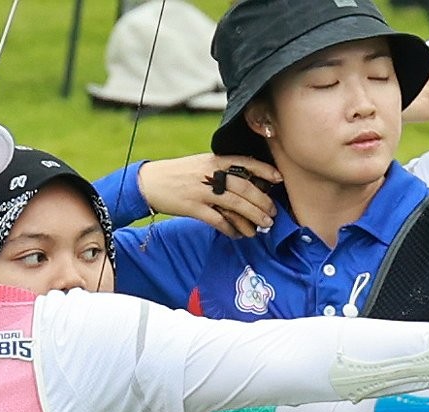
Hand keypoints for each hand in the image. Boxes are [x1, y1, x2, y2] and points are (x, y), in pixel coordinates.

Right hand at [137, 154, 281, 238]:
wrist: (150, 182)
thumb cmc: (178, 174)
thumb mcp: (201, 164)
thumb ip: (221, 169)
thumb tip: (246, 181)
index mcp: (214, 160)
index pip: (245, 163)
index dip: (265, 170)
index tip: (279, 178)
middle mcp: (210, 174)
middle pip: (244, 188)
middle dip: (263, 202)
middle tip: (273, 213)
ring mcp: (202, 191)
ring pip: (235, 205)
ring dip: (253, 217)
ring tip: (263, 226)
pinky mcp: (193, 208)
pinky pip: (218, 221)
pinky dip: (231, 229)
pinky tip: (238, 234)